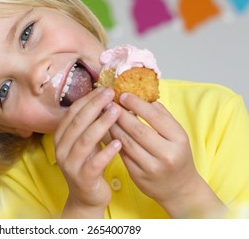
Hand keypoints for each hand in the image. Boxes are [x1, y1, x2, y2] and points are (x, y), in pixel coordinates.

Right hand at [54, 87, 121, 217]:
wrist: (86, 196)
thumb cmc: (88, 163)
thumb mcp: (86, 141)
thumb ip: (90, 123)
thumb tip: (106, 98)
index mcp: (61, 136)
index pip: (73, 112)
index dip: (88, 99)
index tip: (104, 88)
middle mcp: (61, 149)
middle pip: (78, 122)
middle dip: (95, 106)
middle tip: (111, 94)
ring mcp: (70, 164)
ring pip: (85, 140)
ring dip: (102, 124)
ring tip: (117, 112)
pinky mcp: (82, 178)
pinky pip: (95, 163)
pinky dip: (107, 152)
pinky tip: (119, 143)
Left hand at [110, 93, 225, 217]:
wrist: (179, 188)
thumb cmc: (176, 154)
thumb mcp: (177, 134)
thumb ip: (162, 115)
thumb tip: (141, 97)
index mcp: (179, 139)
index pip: (155, 117)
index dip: (137, 104)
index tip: (123, 95)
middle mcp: (167, 154)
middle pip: (137, 130)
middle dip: (120, 114)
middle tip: (108, 103)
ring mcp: (152, 167)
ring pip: (126, 142)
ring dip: (113, 126)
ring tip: (104, 115)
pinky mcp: (139, 177)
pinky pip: (122, 155)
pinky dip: (113, 141)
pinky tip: (107, 131)